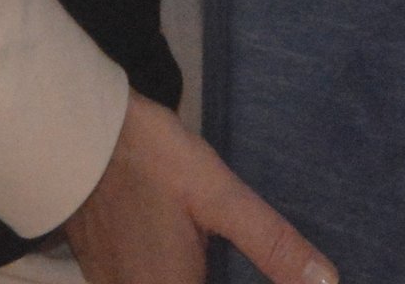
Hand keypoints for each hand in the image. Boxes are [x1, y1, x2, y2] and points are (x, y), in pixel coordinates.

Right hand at [63, 91, 331, 283]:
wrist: (78, 135)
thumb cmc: (153, 162)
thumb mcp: (221, 195)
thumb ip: (272, 243)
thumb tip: (326, 281)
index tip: (270, 274)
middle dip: (216, 276)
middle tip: (240, 259)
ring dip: (198, 277)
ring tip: (214, 257)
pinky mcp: (102, 277)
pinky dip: (174, 276)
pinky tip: (192, 261)